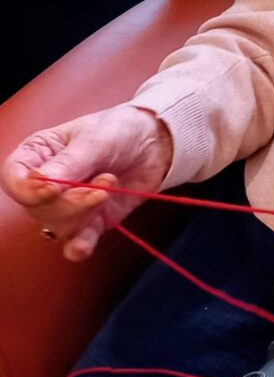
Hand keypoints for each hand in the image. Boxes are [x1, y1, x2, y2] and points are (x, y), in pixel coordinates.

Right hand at [1, 105, 172, 260]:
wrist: (157, 142)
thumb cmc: (120, 130)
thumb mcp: (94, 139)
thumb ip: (68, 165)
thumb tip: (41, 187)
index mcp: (38, 154)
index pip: (13, 179)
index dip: (27, 191)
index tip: (51, 192)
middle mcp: (47, 184)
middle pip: (38, 208)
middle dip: (71, 200)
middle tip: (104, 180)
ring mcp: (68, 206)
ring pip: (57, 227)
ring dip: (84, 212)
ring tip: (111, 184)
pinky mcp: (90, 223)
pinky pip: (75, 244)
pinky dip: (79, 246)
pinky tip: (84, 245)